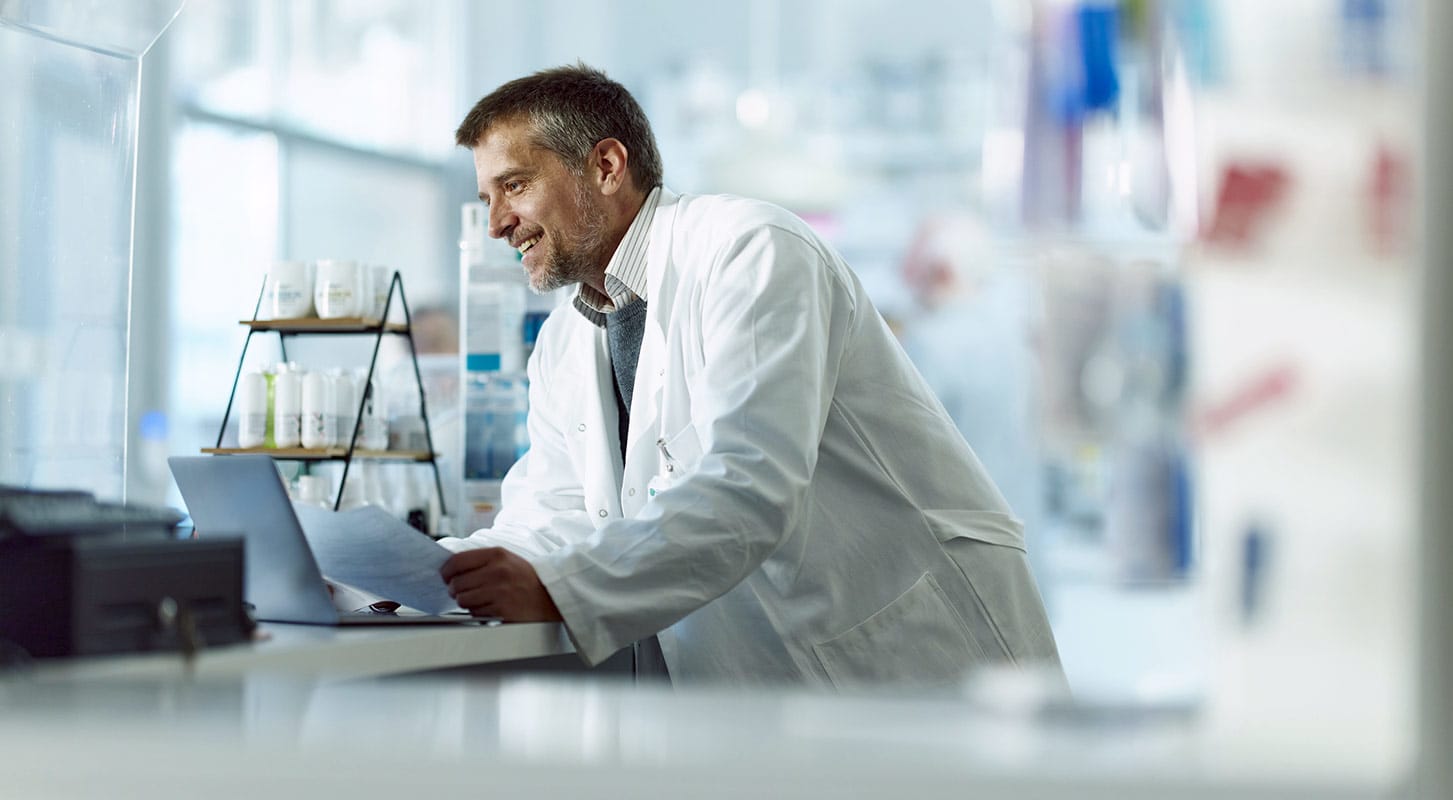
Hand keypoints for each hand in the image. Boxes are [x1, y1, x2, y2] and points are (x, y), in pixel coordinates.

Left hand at [440, 547, 562, 621]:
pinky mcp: (502, 609)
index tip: (445, 576)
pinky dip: (478, 612)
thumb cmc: (525, 579)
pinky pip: (475, 612)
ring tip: (478, 599)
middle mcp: (497, 571)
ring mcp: (500, 591)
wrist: (550, 596)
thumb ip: (480, 560)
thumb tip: (450, 566)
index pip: (456, 561)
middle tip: (461, 591)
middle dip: (455, 590)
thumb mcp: (506, 559)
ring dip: (466, 602)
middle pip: (456, 583)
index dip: (446, 571)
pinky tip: (489, 607)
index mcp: (497, 555)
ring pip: (463, 600)